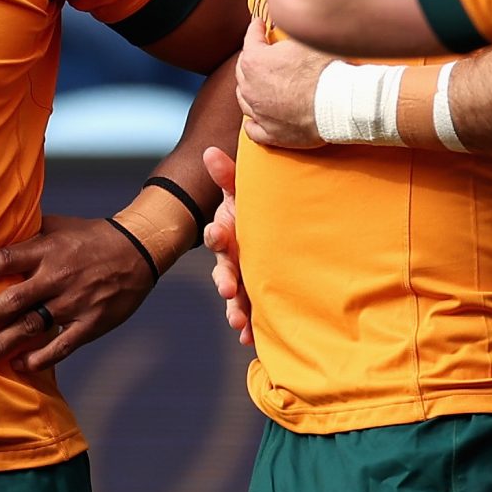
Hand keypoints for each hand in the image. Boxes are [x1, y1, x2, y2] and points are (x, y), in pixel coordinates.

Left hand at [0, 215, 159, 372]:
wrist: (140, 248)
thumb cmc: (92, 236)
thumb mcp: (59, 225)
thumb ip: (28, 233)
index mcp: (47, 249)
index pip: (3, 260)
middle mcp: (57, 276)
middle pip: (12, 300)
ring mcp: (75, 302)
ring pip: (33, 326)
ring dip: (3, 344)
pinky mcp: (92, 322)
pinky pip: (62, 345)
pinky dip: (40, 358)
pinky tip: (20, 366)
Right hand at [201, 145, 250, 345]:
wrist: (280, 224)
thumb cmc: (259, 206)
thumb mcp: (246, 190)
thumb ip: (229, 175)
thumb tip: (210, 152)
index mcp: (228, 232)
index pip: (217, 235)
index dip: (217, 237)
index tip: (220, 236)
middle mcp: (232, 257)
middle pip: (223, 271)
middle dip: (225, 281)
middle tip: (229, 290)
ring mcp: (244, 278)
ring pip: (235, 297)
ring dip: (234, 310)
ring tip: (238, 324)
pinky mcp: (256, 295)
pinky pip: (251, 313)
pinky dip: (249, 327)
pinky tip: (250, 340)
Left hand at [236, 16, 330, 149]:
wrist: (341, 103)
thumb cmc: (326, 69)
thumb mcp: (305, 38)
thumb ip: (289, 32)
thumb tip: (290, 23)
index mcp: (255, 61)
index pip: (250, 39)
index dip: (256, 29)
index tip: (259, 25)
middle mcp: (251, 88)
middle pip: (243, 70)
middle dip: (251, 59)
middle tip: (260, 52)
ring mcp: (260, 113)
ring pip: (245, 99)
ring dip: (250, 89)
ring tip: (259, 84)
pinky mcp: (272, 133)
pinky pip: (254, 129)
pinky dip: (254, 122)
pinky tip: (256, 118)